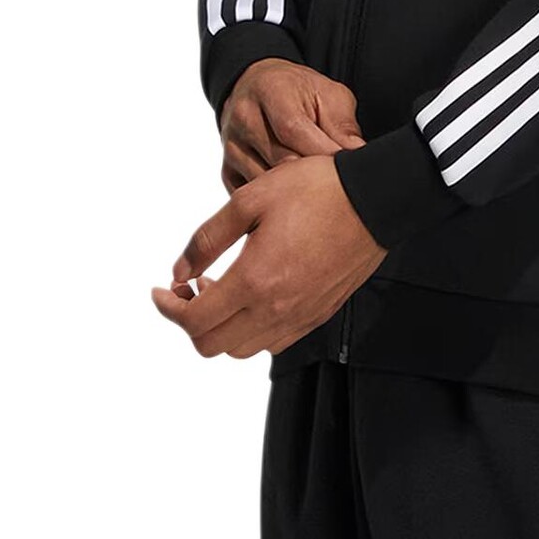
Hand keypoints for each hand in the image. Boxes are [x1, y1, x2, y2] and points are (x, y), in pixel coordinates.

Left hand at [150, 154, 386, 358]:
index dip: (169, 308)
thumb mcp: (251, 199)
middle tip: (192, 286)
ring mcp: (301, 316)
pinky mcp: (320, 313)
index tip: (162, 290)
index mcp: (255, 280)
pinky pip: (274, 341)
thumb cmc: (318, 189)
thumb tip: (179, 269)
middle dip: (191, 320)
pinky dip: (252, 329)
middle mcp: (277, 309)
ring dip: (222, 327)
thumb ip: (208, 238)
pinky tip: (256, 295)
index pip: (194, 321)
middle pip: (212, 345)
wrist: (376, 198)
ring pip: (242, 349)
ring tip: (224, 288)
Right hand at [219, 58, 366, 194]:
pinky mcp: (227, 170)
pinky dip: (275, 203)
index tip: (345, 166)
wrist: (259, 88)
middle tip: (337, 186)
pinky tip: (296, 201)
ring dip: (294, 193)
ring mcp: (232, 147)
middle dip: (312, 176)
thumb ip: (341, 123)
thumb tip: (356, 154)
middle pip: (279, 160)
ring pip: (265, 184)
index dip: (322, 151)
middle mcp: (244, 118)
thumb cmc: (299, 92)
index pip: (293, 129)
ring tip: (320, 196)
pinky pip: (252, 197)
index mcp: (270, 91)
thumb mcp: (327, 94)